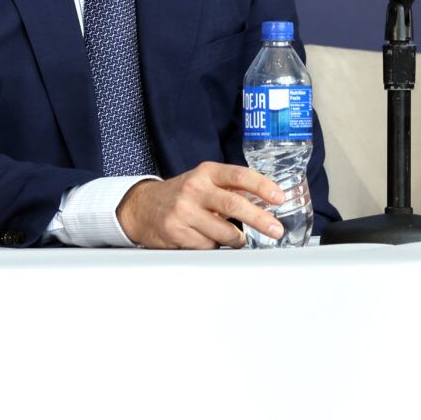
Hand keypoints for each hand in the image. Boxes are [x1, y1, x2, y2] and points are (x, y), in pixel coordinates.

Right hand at [115, 162, 286, 248]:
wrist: (142, 207)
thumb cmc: (181, 195)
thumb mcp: (204, 181)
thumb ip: (231, 188)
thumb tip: (268, 201)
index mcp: (206, 173)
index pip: (239, 175)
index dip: (262, 187)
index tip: (279, 198)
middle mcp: (194, 189)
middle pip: (235, 205)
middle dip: (260, 220)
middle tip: (275, 230)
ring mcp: (184, 211)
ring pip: (225, 233)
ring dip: (236, 240)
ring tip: (234, 237)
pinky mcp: (176, 232)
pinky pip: (208, 246)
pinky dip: (213, 246)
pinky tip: (204, 237)